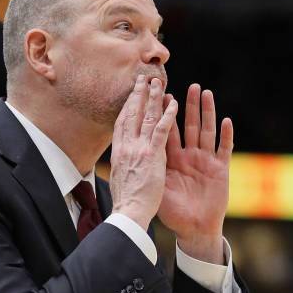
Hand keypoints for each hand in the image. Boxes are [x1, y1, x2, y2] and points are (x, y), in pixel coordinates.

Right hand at [110, 75, 177, 230]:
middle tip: (143, 79)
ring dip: (153, 98)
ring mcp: (139, 150)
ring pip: (147, 118)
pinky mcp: (153, 156)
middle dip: (138, 95)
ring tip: (159, 82)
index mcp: (118, 153)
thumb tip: (119, 160)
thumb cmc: (125, 202)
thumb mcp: (117, 178)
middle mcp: (126, 147)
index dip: (127, 107)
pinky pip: (163, 131)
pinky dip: (168, 115)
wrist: (128, 213)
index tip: (131, 95)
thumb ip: (121, 165)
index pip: (121, 124)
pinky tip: (174, 104)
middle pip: (132, 114)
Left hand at [157, 84, 233, 262]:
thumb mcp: (157, 188)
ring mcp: (205, 161)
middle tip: (191, 87)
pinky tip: (226, 120)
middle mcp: (188, 157)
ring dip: (207, 112)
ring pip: (207, 131)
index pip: (166, 132)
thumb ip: (148, 170)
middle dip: (188, 106)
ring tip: (206, 93)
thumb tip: (127, 156)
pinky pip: (224, 149)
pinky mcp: (220, 170)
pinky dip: (226, 135)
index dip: (164, 114)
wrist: (192, 229)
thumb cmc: (172, 212)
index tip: (160, 94)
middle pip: (189, 126)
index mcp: (171, 160)